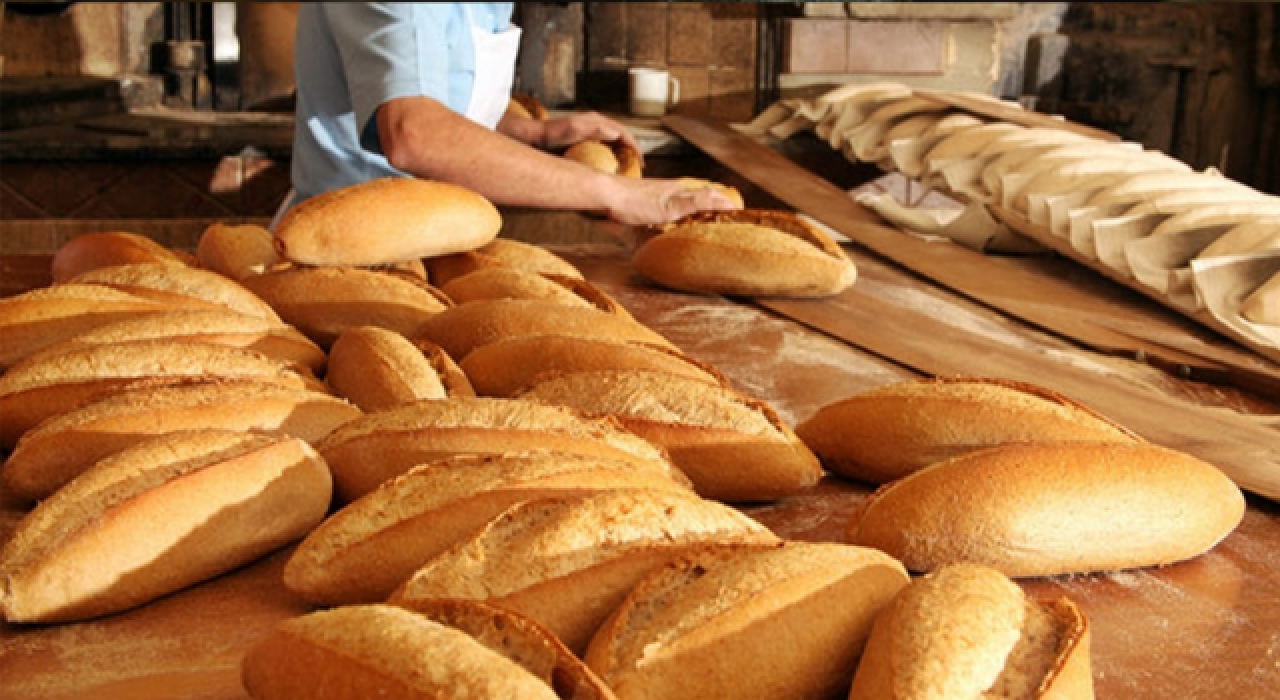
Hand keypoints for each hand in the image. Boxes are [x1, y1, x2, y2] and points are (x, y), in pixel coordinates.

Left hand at [540, 111, 641, 157]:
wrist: (535, 138)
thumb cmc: (552, 135)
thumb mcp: (573, 130)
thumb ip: (594, 129)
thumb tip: (616, 133)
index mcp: (597, 121)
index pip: (623, 132)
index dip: (634, 147)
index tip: (640, 161)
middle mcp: (596, 124)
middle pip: (622, 136)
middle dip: (633, 150)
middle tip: (639, 166)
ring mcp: (591, 131)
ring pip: (615, 141)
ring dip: (624, 153)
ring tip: (630, 167)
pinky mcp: (586, 139)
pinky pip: (605, 146)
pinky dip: (613, 155)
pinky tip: (613, 166)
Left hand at [601, 177, 743, 226]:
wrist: (606, 197)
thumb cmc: (635, 202)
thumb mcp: (671, 206)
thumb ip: (695, 202)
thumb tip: (721, 199)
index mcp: (681, 190)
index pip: (711, 195)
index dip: (726, 203)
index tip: (740, 212)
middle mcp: (673, 190)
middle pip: (700, 195)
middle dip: (715, 202)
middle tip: (728, 212)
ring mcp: (660, 195)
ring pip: (686, 199)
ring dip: (699, 206)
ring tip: (708, 214)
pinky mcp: (648, 202)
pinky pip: (671, 206)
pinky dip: (681, 211)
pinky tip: (675, 218)